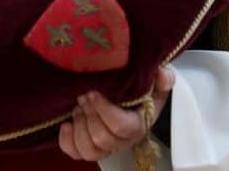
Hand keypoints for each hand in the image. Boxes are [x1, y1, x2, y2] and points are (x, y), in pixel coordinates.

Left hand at [58, 67, 173, 160]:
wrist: (125, 100)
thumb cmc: (139, 93)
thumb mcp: (154, 83)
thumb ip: (162, 78)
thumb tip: (163, 75)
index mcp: (138, 125)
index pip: (122, 127)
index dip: (105, 111)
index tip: (94, 92)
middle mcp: (121, 141)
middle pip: (102, 139)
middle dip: (90, 115)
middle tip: (84, 95)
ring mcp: (104, 148)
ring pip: (89, 150)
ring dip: (80, 127)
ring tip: (77, 108)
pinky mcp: (87, 148)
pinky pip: (75, 153)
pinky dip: (67, 142)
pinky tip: (66, 124)